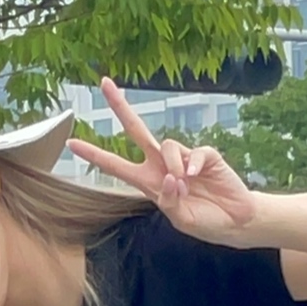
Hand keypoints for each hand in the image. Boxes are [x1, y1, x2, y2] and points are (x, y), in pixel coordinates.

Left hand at [67, 77, 259, 240]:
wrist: (234, 222)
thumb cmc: (205, 221)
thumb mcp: (180, 219)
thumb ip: (169, 200)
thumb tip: (170, 176)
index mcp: (149, 182)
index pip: (116, 165)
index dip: (95, 155)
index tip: (72, 143)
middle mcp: (162, 165)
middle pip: (136, 130)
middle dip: (120, 107)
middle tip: (105, 83)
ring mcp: (183, 158)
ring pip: (166, 145)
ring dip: (172, 165)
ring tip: (184, 185)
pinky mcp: (204, 155)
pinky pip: (193, 152)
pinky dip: (192, 165)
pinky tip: (196, 177)